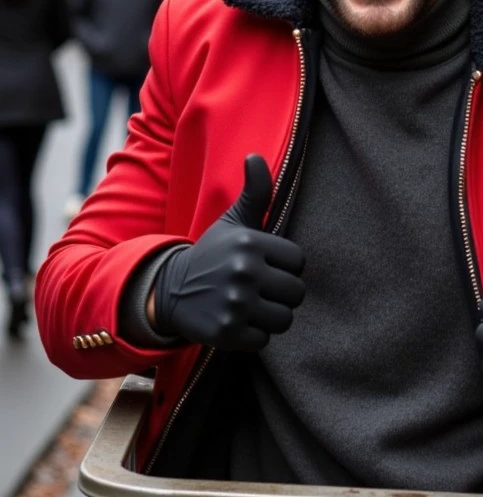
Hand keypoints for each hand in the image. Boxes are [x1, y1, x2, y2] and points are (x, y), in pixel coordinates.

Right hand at [152, 154, 304, 351]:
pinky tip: (236, 321)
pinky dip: (253, 336)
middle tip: (257, 290)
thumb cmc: (213, 254)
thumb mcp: (233, 221)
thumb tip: (254, 156)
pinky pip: (264, 340)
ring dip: (269, 316)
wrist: (169, 291)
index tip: (265, 266)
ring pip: (284, 319)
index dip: (285, 267)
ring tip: (249, 305)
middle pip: (296, 292)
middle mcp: (243, 271)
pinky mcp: (227, 332)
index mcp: (250, 243)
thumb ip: (255, 192)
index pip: (298, 262)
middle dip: (281, 294)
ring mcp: (235, 303)